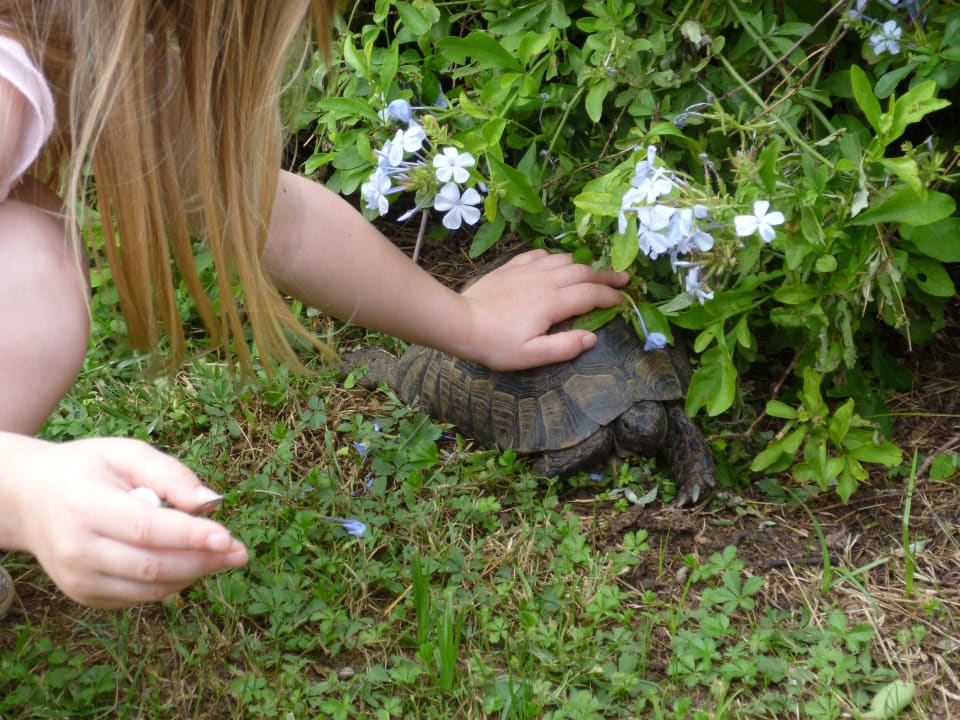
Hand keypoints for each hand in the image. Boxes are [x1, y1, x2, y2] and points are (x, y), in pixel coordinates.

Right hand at [10, 436, 247, 607]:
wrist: (32, 499)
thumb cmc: (89, 470)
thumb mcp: (126, 454)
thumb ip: (170, 474)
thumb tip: (211, 500)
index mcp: (85, 507)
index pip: (147, 530)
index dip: (190, 536)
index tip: (227, 536)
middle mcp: (77, 549)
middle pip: (152, 566)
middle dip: (203, 561)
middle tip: (240, 552)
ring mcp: (78, 579)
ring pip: (150, 590)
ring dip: (194, 575)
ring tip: (222, 557)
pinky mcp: (84, 595)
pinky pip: (139, 598)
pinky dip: (172, 584)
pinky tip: (190, 564)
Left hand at [459, 250, 628, 369]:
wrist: (461, 322)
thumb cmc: (496, 343)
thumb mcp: (531, 355)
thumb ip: (564, 347)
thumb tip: (592, 337)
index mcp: (553, 302)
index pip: (591, 295)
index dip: (611, 297)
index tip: (623, 301)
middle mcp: (545, 280)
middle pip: (584, 272)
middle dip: (606, 276)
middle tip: (623, 278)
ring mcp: (528, 270)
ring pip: (564, 259)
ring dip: (583, 265)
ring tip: (594, 272)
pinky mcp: (512, 266)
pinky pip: (541, 254)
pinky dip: (555, 257)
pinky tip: (557, 263)